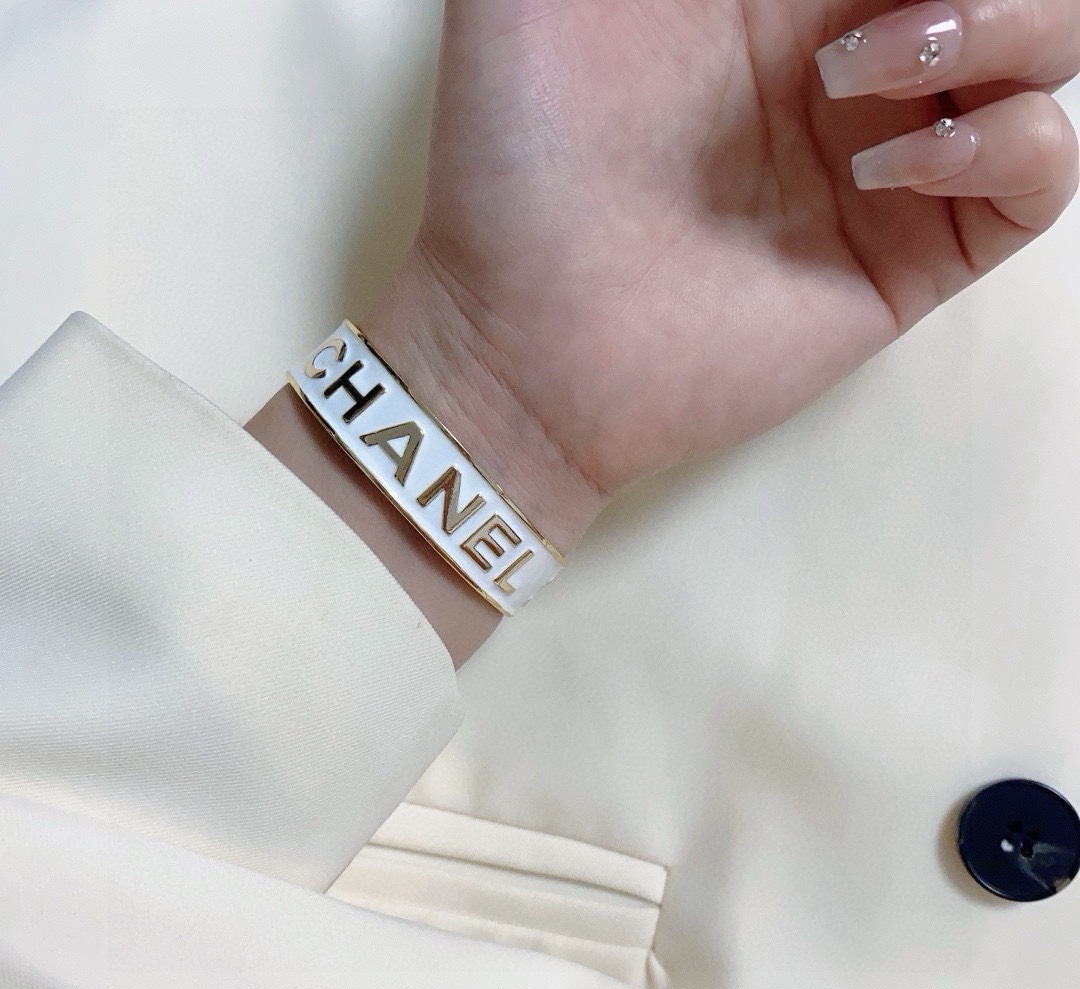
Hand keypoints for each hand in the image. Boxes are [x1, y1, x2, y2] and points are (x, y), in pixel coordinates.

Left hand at [364, 0, 1078, 552]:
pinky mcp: (907, 255)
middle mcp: (845, 56)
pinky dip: (1008, 143)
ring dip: (1002, 21)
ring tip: (857, 73)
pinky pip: (1040, 172)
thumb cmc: (512, 165)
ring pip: (1048, 42)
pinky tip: (888, 170)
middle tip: (869, 5)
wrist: (520, 344)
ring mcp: (885, 156)